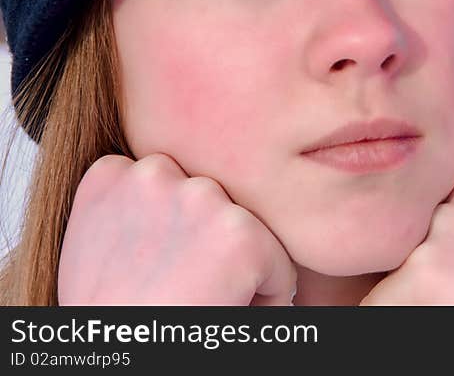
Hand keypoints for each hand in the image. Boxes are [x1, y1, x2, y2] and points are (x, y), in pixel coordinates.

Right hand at [58, 153, 296, 305]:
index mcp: (112, 174)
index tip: (160, 269)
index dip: (176, 232)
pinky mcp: (240, 234)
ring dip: (237, 261)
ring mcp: (199, 197)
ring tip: (203, 300)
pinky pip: (279, 265)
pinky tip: (227, 313)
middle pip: (210, 199)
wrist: (121, 364)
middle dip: (209, 241)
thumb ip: (132, 207)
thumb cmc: (109, 318)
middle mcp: (154, 173)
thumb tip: (175, 203)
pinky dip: (269, 295)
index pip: (167, 181)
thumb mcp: (98, 246)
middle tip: (185, 288)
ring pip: (245, 226)